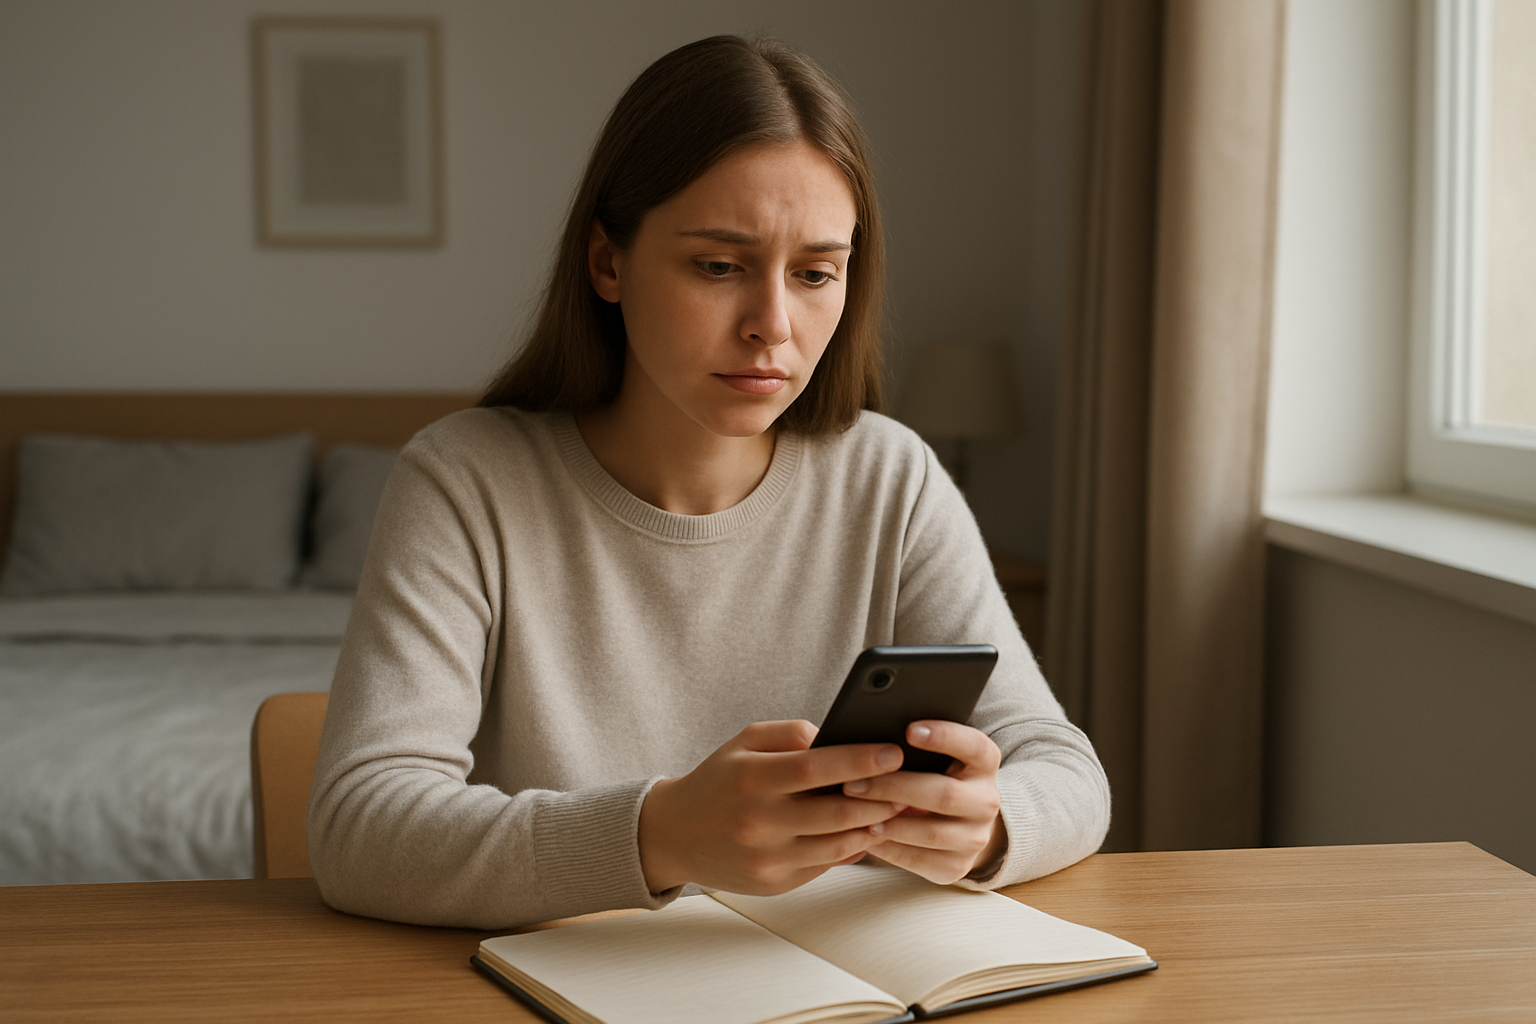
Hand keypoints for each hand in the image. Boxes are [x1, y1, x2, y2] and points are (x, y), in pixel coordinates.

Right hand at [637, 720, 905, 895]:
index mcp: (752, 779)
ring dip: (873, 826)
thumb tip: (837, 737)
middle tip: (911, 783)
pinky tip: (867, 831)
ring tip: (896, 808)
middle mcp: (760, 822)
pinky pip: (826, 865)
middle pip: (837, 811)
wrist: (674, 835)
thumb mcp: (743, 742)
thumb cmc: (718, 780)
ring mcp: (768, 858)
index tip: (894, 751)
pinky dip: (851, 848)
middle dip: (881, 797)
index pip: (817, 767)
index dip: (861, 760)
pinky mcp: (775, 884)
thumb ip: (790, 733)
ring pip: (839, 844)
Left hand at [841, 720, 1004, 884]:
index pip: (973, 745)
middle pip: (943, 794)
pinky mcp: (957, 866)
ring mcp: (975, 837)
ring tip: (856, 814)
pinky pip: (921, 860)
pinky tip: (866, 837)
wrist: (959, 824)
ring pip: (932, 833)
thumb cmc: (935, 777)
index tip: (909, 730)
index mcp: (984, 763)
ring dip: (891, 823)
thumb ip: (915, 748)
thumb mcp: (937, 757)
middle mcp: (986, 801)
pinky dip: (890, 848)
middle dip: (894, 788)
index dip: (945, 737)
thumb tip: (872, 741)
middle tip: (853, 783)